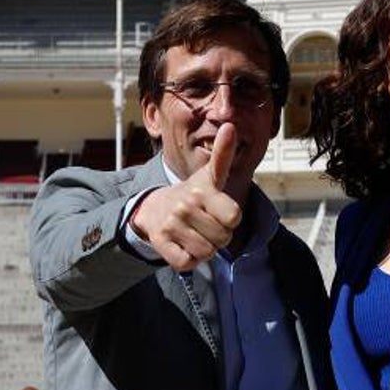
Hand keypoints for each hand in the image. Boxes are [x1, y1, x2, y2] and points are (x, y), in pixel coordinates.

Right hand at [129, 124, 242, 271]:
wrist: (154, 207)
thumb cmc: (192, 194)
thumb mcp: (209, 175)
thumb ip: (223, 154)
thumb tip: (230, 125)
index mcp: (201, 190)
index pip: (235, 217)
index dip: (231, 218)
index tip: (218, 210)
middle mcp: (185, 206)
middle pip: (223, 238)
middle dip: (219, 235)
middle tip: (205, 223)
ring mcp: (171, 225)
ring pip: (207, 253)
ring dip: (205, 248)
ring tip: (195, 233)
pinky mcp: (160, 243)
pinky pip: (188, 263)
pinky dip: (190, 259)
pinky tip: (183, 245)